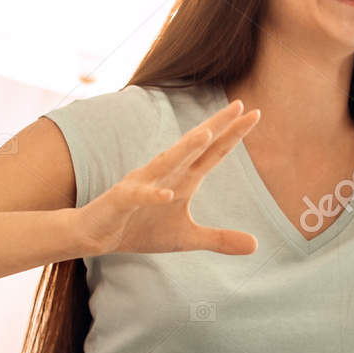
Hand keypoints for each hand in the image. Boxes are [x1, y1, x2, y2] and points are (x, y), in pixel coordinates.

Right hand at [75, 100, 260, 256]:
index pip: (212, 153)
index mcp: (182, 179)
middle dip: (216, 126)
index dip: (233, 134)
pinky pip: (138, 196)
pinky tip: (167, 195)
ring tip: (206, 134)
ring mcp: (141, 184)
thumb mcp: (187, 238)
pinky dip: (151, 195)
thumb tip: (256, 246)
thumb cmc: (141, 229)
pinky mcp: (122, 201)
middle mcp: (164, 174)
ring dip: (185, 149)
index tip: (256, 113)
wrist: (97, 236)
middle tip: (239, 106)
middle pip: (194, 147)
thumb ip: (219, 239)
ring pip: (166, 163)